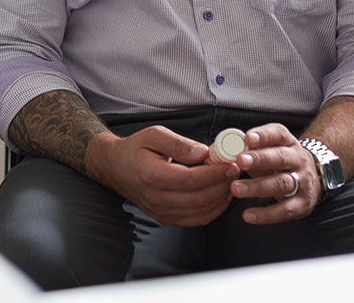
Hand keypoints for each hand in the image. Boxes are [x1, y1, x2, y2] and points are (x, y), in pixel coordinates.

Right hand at [88, 126, 238, 226]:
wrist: (116, 169)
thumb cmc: (135, 149)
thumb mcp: (153, 135)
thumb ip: (179, 144)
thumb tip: (205, 153)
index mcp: (151, 176)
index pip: (190, 180)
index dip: (215, 174)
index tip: (232, 163)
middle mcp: (156, 198)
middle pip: (200, 198)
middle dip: (224, 185)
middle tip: (237, 171)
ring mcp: (162, 212)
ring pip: (202, 211)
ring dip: (222, 198)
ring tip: (232, 180)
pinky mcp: (167, 219)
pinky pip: (198, 219)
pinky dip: (215, 209)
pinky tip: (222, 194)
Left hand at [233, 124, 320, 223]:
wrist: (313, 181)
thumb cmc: (281, 164)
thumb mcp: (270, 151)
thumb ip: (250, 151)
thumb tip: (223, 152)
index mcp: (288, 143)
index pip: (279, 134)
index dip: (264, 135)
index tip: (248, 138)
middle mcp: (298, 160)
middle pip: (281, 157)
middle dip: (260, 159)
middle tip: (240, 161)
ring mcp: (302, 182)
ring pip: (281, 183)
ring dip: (257, 186)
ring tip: (236, 188)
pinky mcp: (302, 204)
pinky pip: (285, 210)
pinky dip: (266, 214)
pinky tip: (248, 215)